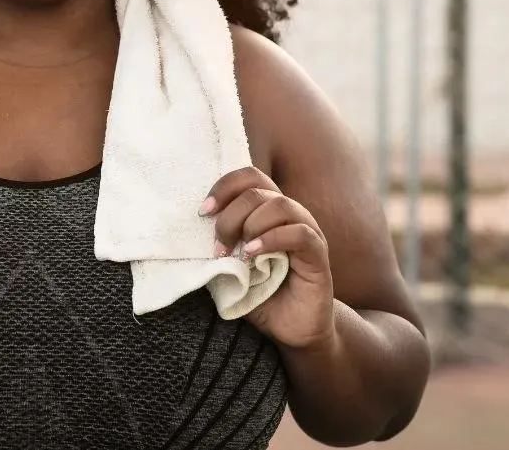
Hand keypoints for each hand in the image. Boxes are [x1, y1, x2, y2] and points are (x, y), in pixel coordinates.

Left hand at [202, 166, 335, 349]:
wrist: (291, 331)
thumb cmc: (260, 296)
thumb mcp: (230, 269)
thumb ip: (218, 247)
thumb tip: (190, 234)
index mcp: (267, 211)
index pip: (249, 177)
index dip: (224, 187)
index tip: (203, 212)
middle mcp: (289, 215)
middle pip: (258, 190)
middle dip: (230, 215)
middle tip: (219, 246)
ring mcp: (307, 232)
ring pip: (280, 205)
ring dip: (250, 225)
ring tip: (239, 253)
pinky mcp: (318, 255)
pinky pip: (300, 233)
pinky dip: (272, 239)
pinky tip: (254, 255)